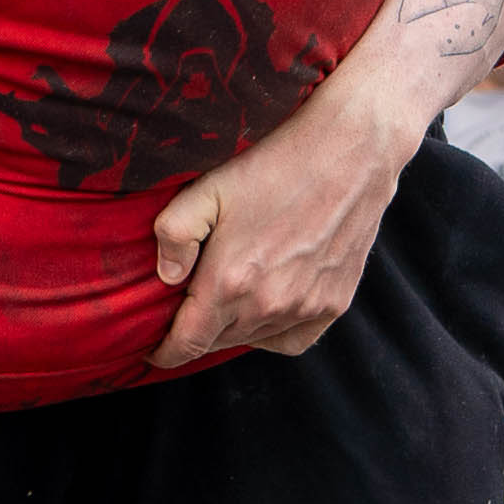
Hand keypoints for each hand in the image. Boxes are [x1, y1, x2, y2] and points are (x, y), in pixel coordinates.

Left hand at [148, 79, 414, 368]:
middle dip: (196, 334)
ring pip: (254, 339)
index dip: (163, 352)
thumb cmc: (276, 163)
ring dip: (233, 330)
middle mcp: (268, 304)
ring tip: (224, 304)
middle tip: (185, 313)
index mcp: (229, 282)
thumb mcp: (208, 188)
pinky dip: (274, 333)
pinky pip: (294, 339)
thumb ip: (174, 234)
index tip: (152, 351)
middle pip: (217, 343)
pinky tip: (265, 310)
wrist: (351, 151)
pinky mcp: (334, 302)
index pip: (186, 344)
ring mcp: (305, 307)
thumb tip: (166, 277)